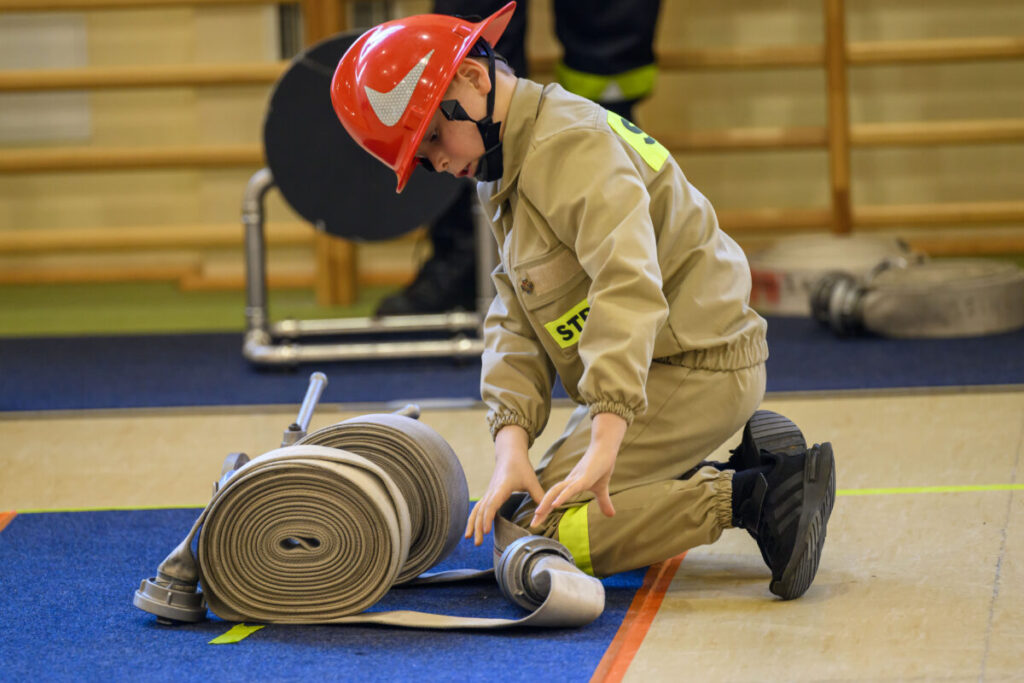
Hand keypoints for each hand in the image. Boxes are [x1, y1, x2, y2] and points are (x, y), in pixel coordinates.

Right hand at [465, 425, 544, 545]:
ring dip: (472, 524)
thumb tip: (546, 512)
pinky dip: (473, 518)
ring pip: (477, 509)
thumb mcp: (532, 480)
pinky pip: (478, 507)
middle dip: (478, 526)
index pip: (492, 504)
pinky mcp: (488, 494)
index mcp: (502, 487)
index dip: (488, 517)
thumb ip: (539, 496)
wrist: (509, 454)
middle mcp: (492, 490)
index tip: (486, 530)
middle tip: (478, 543)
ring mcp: (488, 492)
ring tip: (468, 539)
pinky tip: (471, 530)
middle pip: (481, 510)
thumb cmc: (521, 467)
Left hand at [530, 412, 626, 526]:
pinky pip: (571, 488)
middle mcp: (569, 482)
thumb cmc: (602, 465)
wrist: (605, 448)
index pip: (554, 499)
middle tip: (533, 524)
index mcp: (571, 485)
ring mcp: (575, 479)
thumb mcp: (602, 488)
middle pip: (550, 497)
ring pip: (556, 491)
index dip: (546, 510)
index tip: (537, 522)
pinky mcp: (584, 478)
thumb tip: (611, 515)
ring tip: (538, 514)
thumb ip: (603, 501)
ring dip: (546, 503)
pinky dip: (562, 496)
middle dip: (542, 511)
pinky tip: (556, 504)